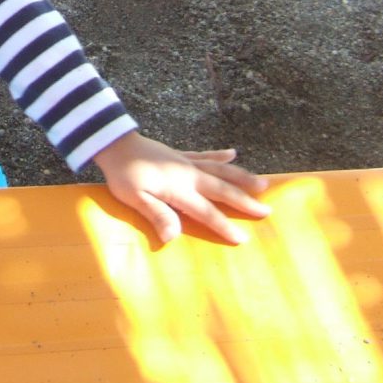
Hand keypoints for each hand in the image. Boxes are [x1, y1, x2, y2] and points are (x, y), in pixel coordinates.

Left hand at [91, 132, 270, 245]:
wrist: (115, 144)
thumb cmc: (122, 174)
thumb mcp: (134, 199)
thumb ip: (156, 215)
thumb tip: (174, 237)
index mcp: (179, 189)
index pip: (206, 212)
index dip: (224, 226)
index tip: (243, 239)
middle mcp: (189, 175)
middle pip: (223, 189)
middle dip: (245, 201)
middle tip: (267, 210)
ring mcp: (186, 163)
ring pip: (221, 170)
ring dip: (242, 177)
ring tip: (263, 184)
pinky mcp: (180, 155)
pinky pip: (206, 155)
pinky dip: (220, 155)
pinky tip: (233, 153)